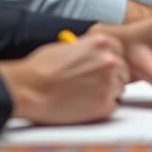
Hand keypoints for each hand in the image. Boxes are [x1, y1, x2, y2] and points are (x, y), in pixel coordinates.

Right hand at [0, 35, 128, 124]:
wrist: (28, 90)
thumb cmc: (40, 69)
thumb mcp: (67, 46)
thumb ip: (87, 49)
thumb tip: (93, 55)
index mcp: (101, 43)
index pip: (119, 50)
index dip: (110, 59)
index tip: (103, 66)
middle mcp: (109, 61)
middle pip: (122, 70)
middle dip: (111, 76)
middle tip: (93, 84)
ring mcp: (109, 83)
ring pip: (119, 88)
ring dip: (107, 92)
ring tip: (85, 95)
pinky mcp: (104, 105)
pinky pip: (112, 105)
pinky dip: (101, 107)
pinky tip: (84, 105)